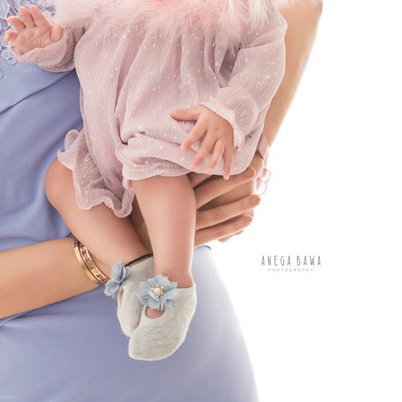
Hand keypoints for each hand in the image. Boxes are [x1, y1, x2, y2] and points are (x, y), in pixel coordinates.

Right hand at [2, 5, 63, 54]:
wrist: (38, 53)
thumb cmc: (46, 43)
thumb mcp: (53, 40)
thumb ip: (57, 34)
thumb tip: (59, 25)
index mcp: (41, 25)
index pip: (39, 18)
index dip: (36, 13)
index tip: (32, 7)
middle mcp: (31, 26)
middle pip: (28, 19)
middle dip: (25, 14)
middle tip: (21, 8)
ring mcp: (23, 32)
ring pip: (18, 24)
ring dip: (14, 21)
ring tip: (10, 19)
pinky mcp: (16, 39)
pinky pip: (11, 36)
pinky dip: (7, 36)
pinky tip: (6, 38)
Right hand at [127, 150, 265, 249]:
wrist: (143, 246)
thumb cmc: (153, 215)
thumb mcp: (153, 194)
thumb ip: (165, 178)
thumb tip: (171, 156)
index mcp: (174, 194)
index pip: (198, 176)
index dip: (215, 165)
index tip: (231, 156)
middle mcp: (182, 208)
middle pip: (213, 191)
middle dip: (234, 181)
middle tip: (253, 170)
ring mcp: (189, 225)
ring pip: (219, 213)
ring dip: (240, 205)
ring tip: (258, 198)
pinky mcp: (194, 240)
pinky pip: (218, 232)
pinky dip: (234, 226)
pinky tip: (249, 220)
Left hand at [170, 104, 238, 176]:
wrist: (228, 110)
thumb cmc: (209, 112)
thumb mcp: (198, 110)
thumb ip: (185, 114)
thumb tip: (170, 114)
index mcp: (206, 122)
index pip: (196, 133)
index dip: (189, 141)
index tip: (182, 149)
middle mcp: (216, 131)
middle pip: (207, 146)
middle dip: (200, 157)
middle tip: (192, 167)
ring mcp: (224, 138)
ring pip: (219, 152)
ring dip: (214, 162)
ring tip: (207, 172)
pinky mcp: (230, 143)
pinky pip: (230, 156)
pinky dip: (229, 166)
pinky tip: (225, 176)